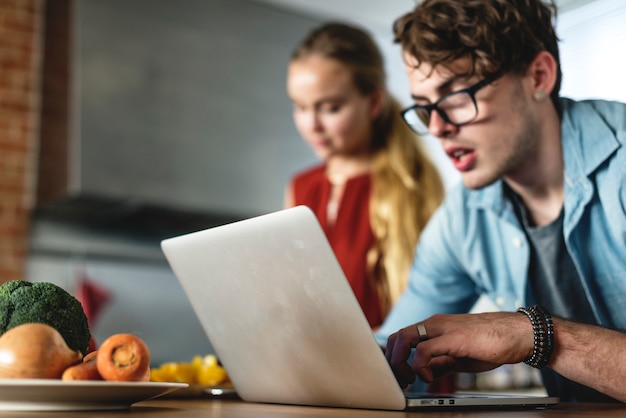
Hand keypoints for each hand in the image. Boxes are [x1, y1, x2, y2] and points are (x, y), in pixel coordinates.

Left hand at [385, 312, 533, 387]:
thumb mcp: (458, 355)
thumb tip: (424, 373)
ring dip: (399, 362)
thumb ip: (440, 362)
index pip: (401, 337)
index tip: (397, 375)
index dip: (393, 356)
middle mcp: (434, 324)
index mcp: (434, 327)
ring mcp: (442, 329)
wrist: (518, 334)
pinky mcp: (453, 338)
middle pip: (397, 337)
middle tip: (399, 380)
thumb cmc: (491, 343)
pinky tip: (427, 377)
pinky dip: (419, 366)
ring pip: (404, 339)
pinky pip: (424, 350)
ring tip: (408, 379)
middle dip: (392, 360)